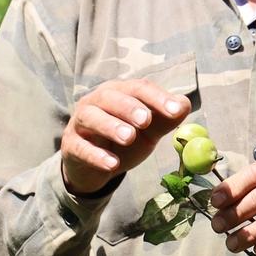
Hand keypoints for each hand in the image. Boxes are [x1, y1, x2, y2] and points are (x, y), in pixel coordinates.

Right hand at [59, 79, 191, 196]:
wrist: (95, 167)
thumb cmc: (124, 141)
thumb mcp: (148, 130)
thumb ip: (166, 118)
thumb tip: (184, 105)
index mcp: (119, 92)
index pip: (138, 88)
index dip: (157, 97)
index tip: (175, 111)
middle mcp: (97, 101)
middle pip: (111, 97)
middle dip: (129, 107)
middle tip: (145, 120)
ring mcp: (80, 122)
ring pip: (91, 117)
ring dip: (110, 125)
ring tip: (128, 137)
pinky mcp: (71, 145)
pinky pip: (81, 147)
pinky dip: (96, 155)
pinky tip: (112, 164)